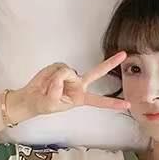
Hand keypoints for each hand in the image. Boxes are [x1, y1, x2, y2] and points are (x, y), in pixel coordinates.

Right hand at [12, 51, 130, 118]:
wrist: (31, 98)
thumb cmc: (43, 104)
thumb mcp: (51, 102)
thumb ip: (58, 87)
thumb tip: (63, 74)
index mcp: (80, 98)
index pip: (99, 101)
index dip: (112, 103)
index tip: (127, 104)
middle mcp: (79, 85)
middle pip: (97, 73)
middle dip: (110, 63)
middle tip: (124, 54)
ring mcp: (71, 75)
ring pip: (67, 71)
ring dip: (55, 80)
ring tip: (48, 88)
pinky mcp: (61, 67)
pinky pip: (57, 67)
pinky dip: (50, 74)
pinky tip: (47, 80)